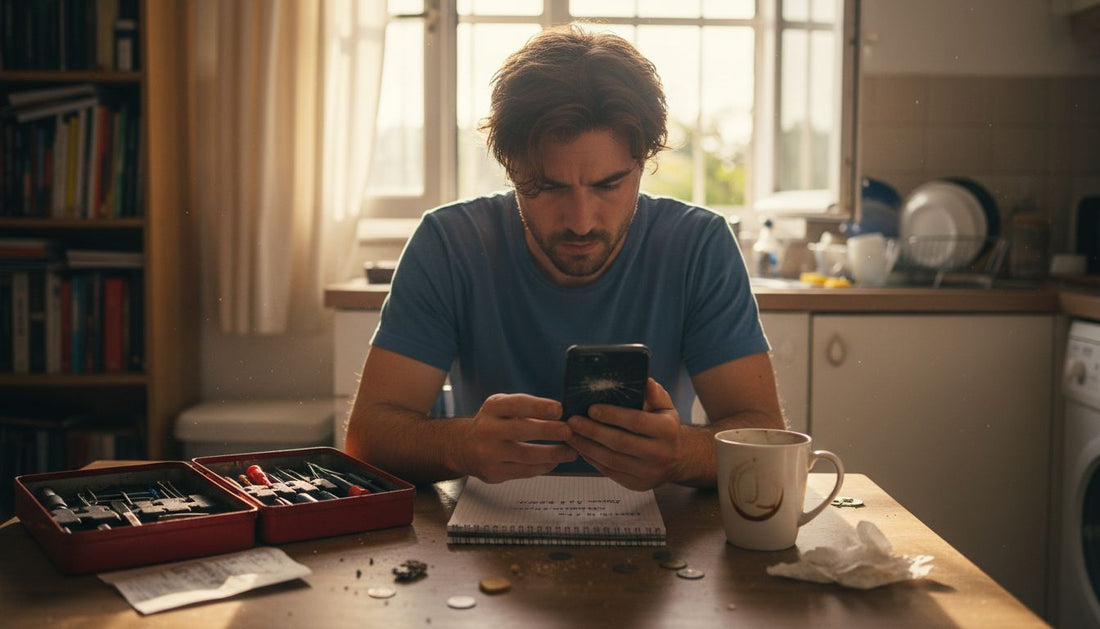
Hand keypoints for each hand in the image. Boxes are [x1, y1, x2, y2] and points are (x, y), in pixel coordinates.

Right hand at [457, 393, 576, 482]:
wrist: (463, 447)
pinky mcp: (493, 473)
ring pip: (526, 455)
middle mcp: (487, 429)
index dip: (539, 407)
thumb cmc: (493, 424)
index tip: (559, 409)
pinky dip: (543, 466)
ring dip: (553, 454)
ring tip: (571, 452)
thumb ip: (527, 408)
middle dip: (548, 430)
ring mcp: (489, 453)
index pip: (516, 405)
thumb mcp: (502, 408)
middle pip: (521, 430)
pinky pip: (524, 471)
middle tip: (569, 431)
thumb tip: (562, 414)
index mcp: (492, 407)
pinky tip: (555, 462)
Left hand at [565, 378, 682, 490]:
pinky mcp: (637, 484)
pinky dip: (592, 459)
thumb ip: (654, 393)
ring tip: (571, 434)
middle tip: (572, 421)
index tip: (591, 408)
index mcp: (667, 430)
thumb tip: (645, 382)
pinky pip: (609, 472)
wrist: (677, 458)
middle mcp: (660, 453)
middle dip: (592, 431)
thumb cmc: (664, 426)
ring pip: (611, 460)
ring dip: (586, 446)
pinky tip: (580, 447)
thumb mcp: (665, 406)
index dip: (612, 415)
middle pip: (620, 443)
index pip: (636, 421)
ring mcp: (648, 472)